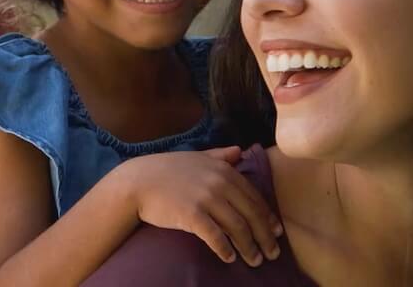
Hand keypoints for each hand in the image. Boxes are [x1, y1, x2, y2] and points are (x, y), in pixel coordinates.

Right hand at [117, 147, 282, 266]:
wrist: (137, 182)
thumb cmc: (165, 170)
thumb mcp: (195, 157)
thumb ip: (220, 155)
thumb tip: (240, 151)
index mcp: (223, 170)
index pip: (254, 197)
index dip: (267, 217)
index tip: (276, 232)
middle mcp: (219, 183)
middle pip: (251, 215)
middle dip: (265, 237)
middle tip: (272, 254)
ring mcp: (206, 199)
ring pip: (237, 228)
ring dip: (249, 248)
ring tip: (254, 260)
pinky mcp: (192, 215)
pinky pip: (215, 237)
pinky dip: (225, 250)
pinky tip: (228, 258)